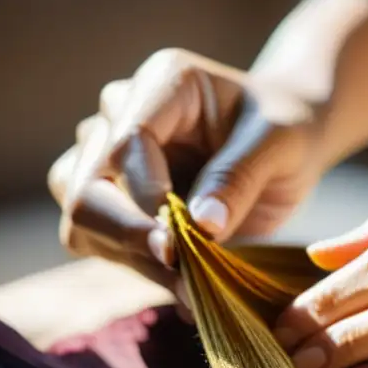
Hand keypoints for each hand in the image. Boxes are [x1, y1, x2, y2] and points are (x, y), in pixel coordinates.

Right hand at [48, 48, 325, 315]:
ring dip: (132, 258)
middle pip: (84, 184)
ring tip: (192, 284)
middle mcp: (121, 113)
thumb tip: (202, 227)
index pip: (126, 142)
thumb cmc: (286, 131)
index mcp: (164, 83)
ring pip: (82, 218)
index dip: (145, 196)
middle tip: (182, 273)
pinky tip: (185, 285)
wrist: (284, 145)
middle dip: (128, 236)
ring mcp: (105, 155)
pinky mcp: (109, 198)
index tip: (178, 243)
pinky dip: (138, 268)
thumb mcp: (280, 143)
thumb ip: (239, 178)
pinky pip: (99, 241)